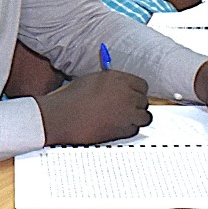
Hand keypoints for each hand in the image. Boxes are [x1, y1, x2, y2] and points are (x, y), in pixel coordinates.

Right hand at [34, 70, 150, 146]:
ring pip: (144, 116)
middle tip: (125, 108)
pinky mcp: (123, 129)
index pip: (142, 85)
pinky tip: (116, 126)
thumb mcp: (92, 80)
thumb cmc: (71, 99)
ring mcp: (127, 113)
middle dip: (136, 104)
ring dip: (136, 117)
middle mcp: (126, 95)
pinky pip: (134, 129)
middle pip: (144, 100)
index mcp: (118, 79)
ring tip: (124, 118)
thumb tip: (117, 85)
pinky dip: (128, 129)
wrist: (63, 117)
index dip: (136, 91)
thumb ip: (109, 82)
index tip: (132, 95)